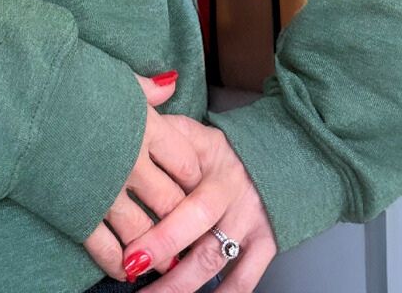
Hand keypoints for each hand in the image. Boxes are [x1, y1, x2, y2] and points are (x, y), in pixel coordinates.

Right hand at [82, 72, 204, 281]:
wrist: (19, 95)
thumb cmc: (65, 77)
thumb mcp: (112, 75)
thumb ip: (145, 89)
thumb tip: (171, 84)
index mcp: (144, 127)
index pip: (185, 161)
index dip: (191, 176)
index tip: (189, 185)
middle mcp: (132, 162)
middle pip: (171, 201)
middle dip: (180, 219)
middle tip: (185, 230)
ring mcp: (106, 190)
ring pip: (144, 231)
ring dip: (156, 250)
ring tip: (163, 260)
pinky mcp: (77, 211)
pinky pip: (106, 248)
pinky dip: (119, 263)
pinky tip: (125, 268)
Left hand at [118, 115, 277, 291]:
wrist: (274, 158)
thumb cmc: (220, 150)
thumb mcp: (195, 132)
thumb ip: (166, 130)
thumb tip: (132, 125)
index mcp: (210, 167)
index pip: (182, 199)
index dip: (157, 229)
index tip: (128, 248)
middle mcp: (231, 196)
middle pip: (197, 232)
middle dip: (163, 255)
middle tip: (133, 270)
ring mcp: (249, 223)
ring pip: (214, 260)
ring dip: (182, 285)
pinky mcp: (265, 245)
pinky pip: (246, 279)